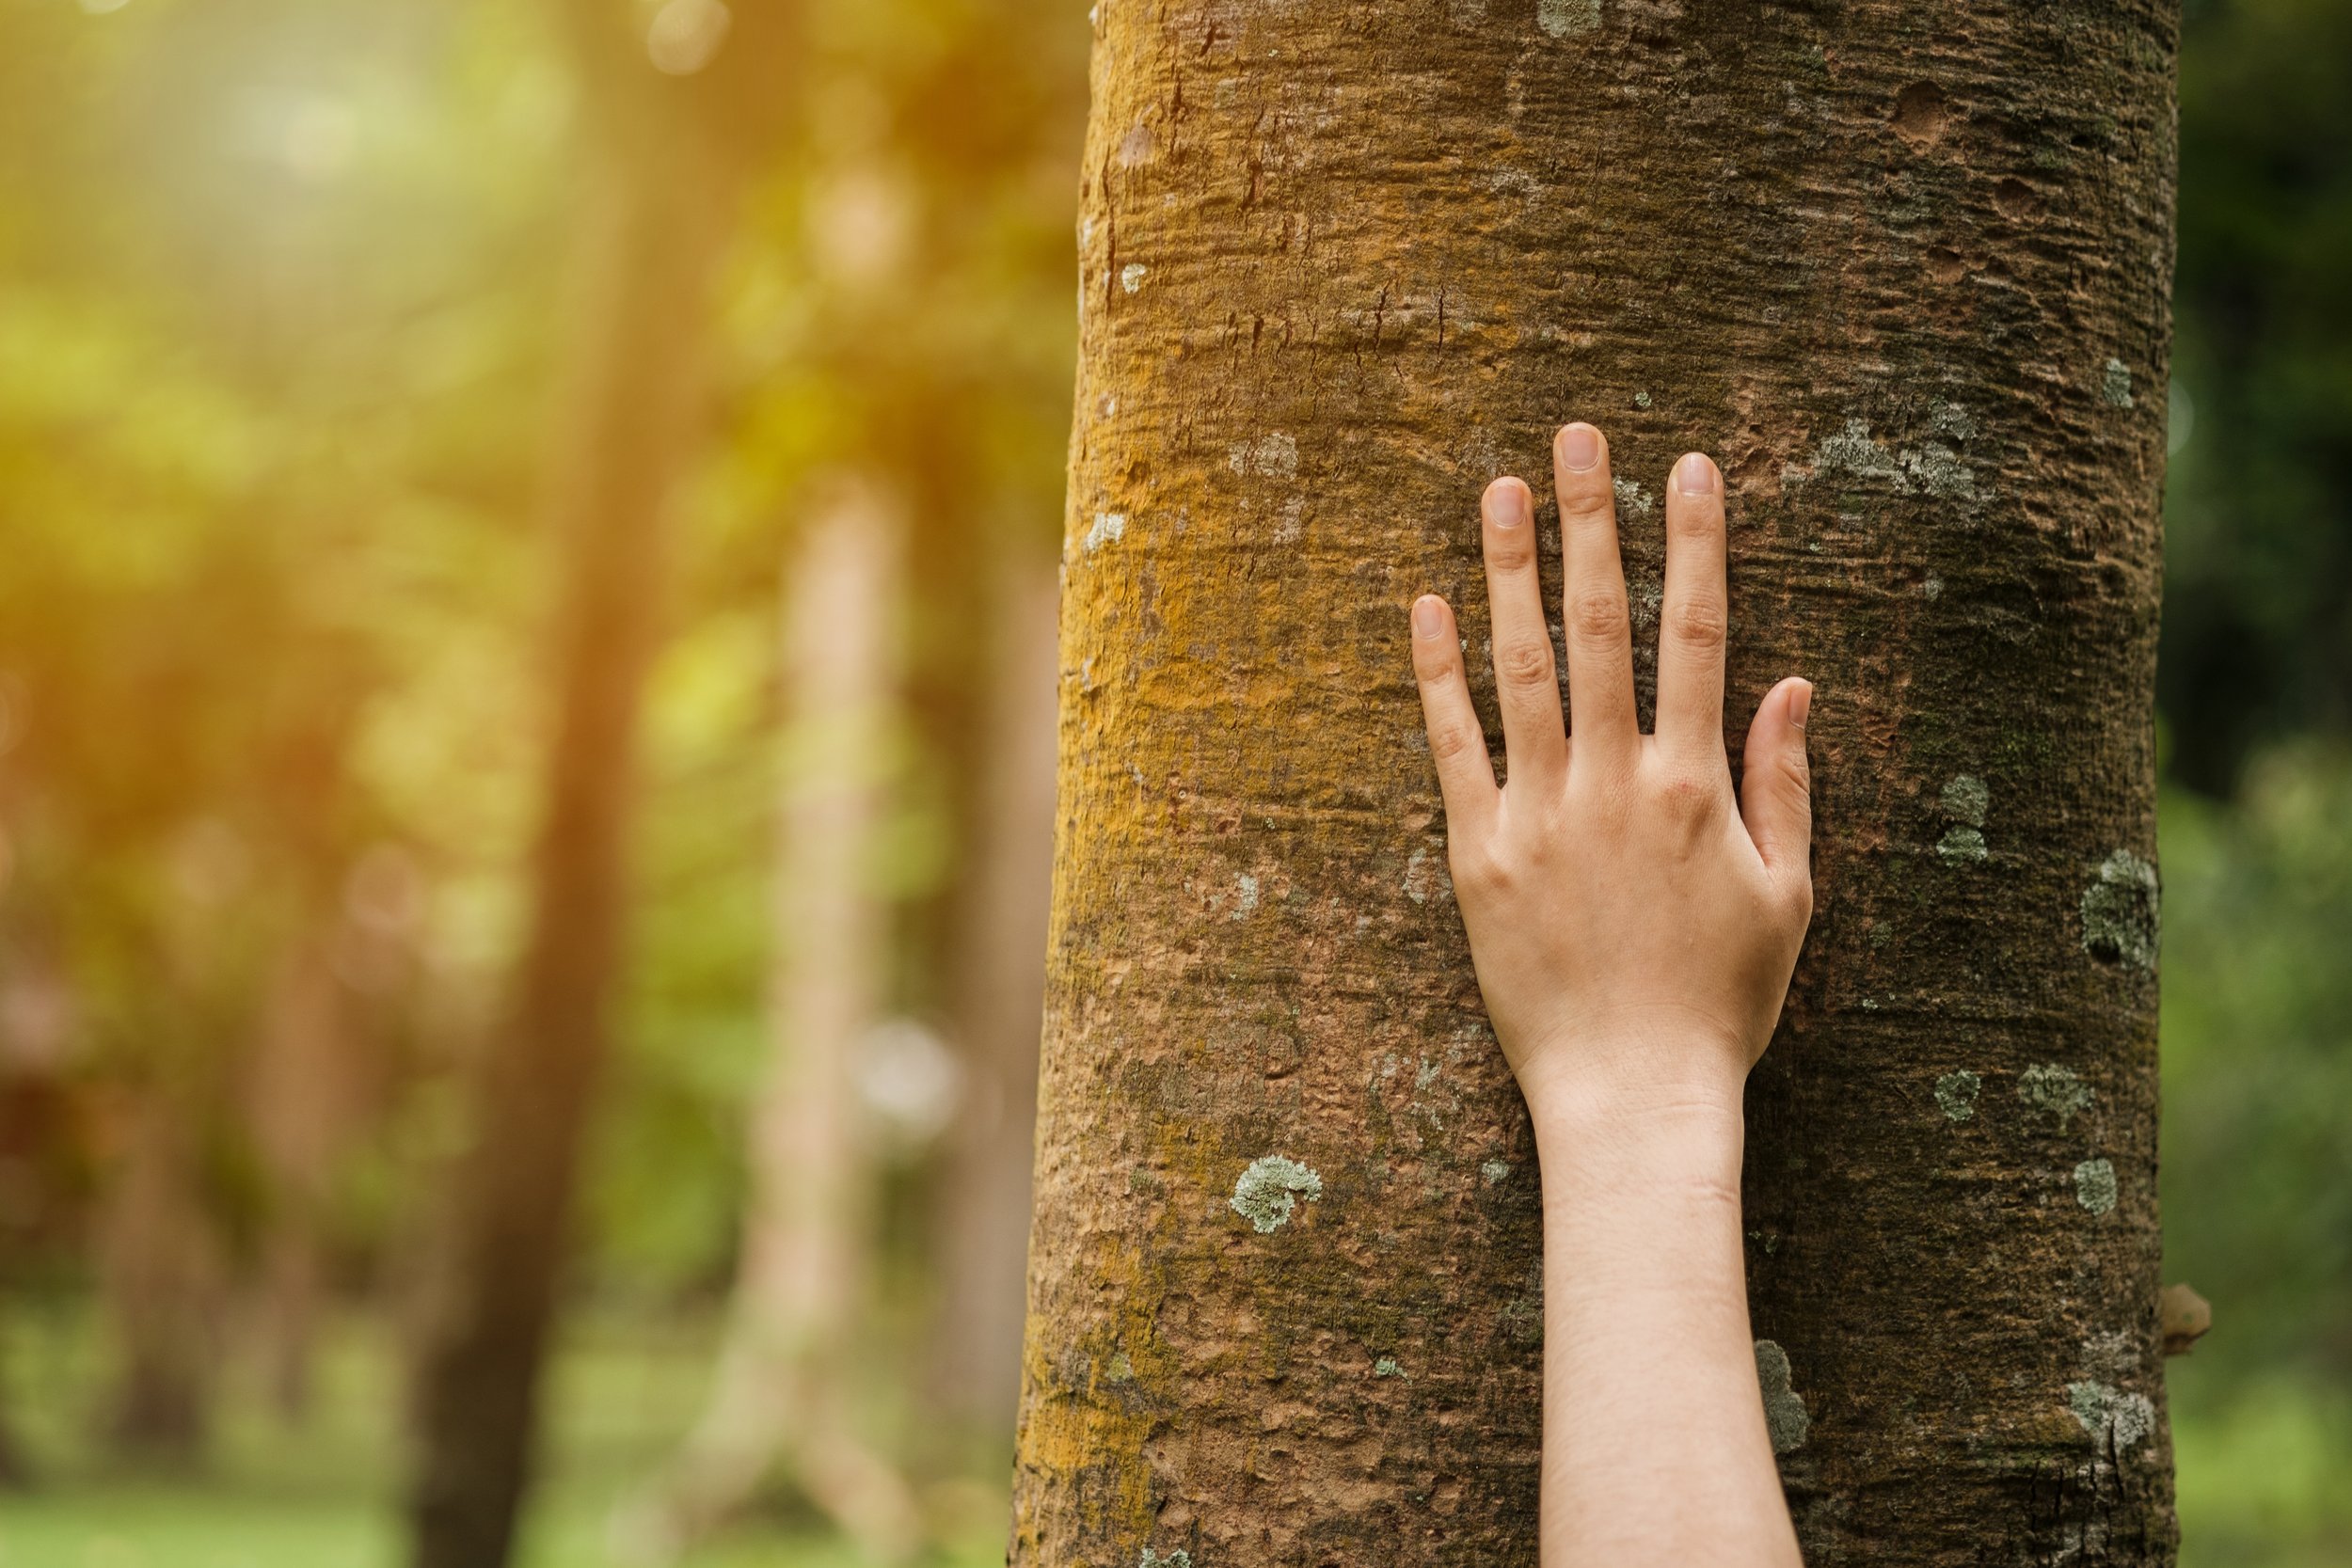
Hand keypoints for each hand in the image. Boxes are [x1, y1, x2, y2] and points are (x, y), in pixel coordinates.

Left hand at [1409, 422, 1813, 1121]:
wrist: (1633, 1097)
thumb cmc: (1721, 1005)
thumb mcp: (1787, 896)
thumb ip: (1785, 784)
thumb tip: (1790, 683)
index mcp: (1698, 785)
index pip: (1698, 634)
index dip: (1693, 544)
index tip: (1688, 466)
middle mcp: (1618, 782)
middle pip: (1601, 625)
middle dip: (1592, 522)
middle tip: (1578, 436)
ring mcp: (1541, 814)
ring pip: (1523, 667)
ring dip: (1512, 570)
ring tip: (1502, 487)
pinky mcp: (1478, 854)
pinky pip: (1453, 746)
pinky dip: (1440, 673)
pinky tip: (1430, 604)